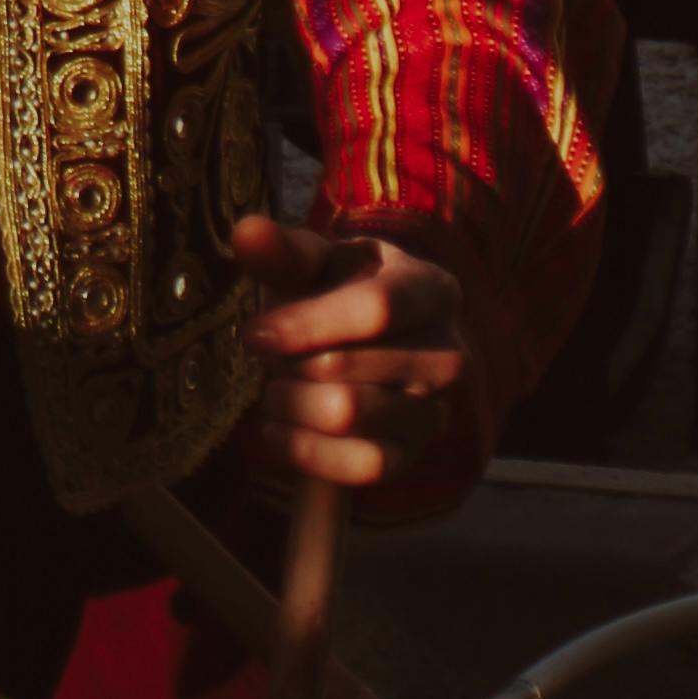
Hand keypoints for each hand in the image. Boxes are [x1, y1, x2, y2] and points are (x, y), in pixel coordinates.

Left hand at [233, 211, 488, 519]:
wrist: (363, 347)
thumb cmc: (336, 294)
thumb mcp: (315, 263)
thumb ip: (283, 250)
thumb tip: (247, 232)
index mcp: (434, 290)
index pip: (376, 310)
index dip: (306, 325)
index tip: (255, 334)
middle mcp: (450, 354)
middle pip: (346, 369)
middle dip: (287, 364)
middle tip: (270, 356)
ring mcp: (436, 412)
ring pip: (346, 417)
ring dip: (289, 403)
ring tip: (274, 386)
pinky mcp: (412, 457)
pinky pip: (357, 466)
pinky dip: (302, 449)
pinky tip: (277, 428)